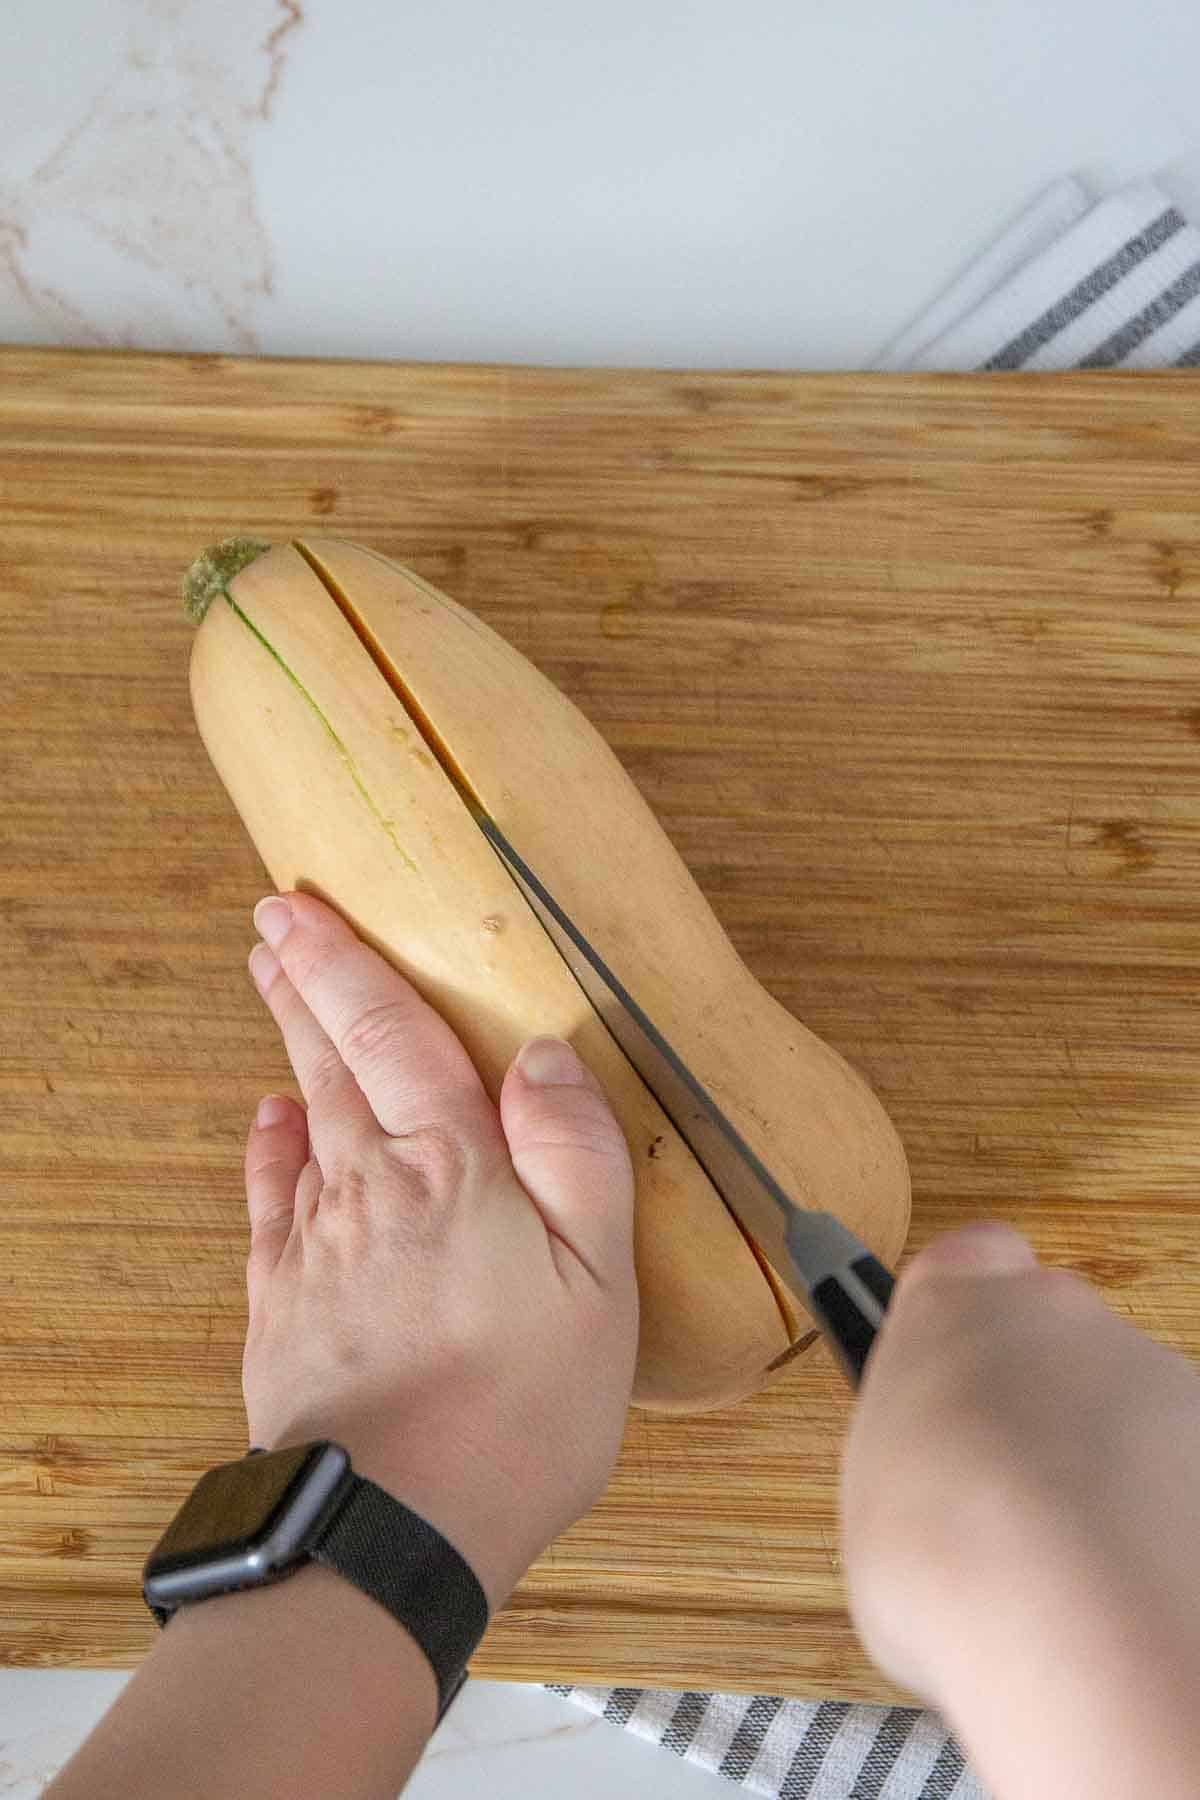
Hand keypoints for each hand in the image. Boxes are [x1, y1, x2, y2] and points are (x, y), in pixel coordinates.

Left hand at [240, 889, 638, 1611]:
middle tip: (273, 925)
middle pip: (331, 1061)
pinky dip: (267, 1149)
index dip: (344, 964)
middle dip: (302, 986)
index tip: (301, 908)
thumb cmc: (518, 1407)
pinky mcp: (285, 1304)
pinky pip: (270, 1201)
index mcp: (453, 1167)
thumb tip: (544, 1052)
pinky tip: (269, 1123)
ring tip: (274, 989)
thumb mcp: (597, 1280)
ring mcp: (319, 1244)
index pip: (390, 1034)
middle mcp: (372, 1185)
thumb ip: (574, 1153)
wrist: (394, 1524)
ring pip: (300, 1117)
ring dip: (288, 1047)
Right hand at [840, 1222, 1199, 1799]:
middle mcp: (1060, 1316)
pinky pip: (1176, 1475)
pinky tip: (1122, 1589)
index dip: (964, 1316)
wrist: (1078, 1620)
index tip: (951, 1370)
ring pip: (1120, 1412)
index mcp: (957, 1307)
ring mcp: (1151, 1371)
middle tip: (1001, 1502)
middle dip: (1035, 1410)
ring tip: (1067, 1571)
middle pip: (1048, 1344)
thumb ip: (914, 1459)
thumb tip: (937, 1493)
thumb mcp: (873, 1498)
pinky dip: (1157, 1523)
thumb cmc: (949, 1548)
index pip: (970, 1260)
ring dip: (1099, 1472)